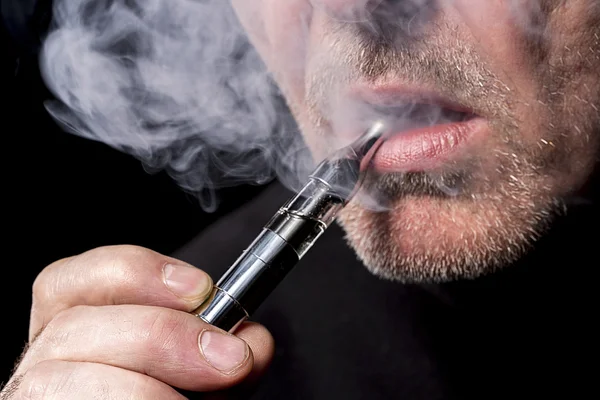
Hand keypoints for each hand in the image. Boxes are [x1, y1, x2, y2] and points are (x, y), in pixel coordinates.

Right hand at [1, 245, 274, 398]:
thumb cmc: (175, 393)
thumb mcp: (205, 371)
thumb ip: (223, 348)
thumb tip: (250, 342)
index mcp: (78, 330)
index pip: (70, 280)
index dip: (136, 272)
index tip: (200, 289)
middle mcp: (46, 361)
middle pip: (72, 327)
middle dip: (162, 336)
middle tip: (227, 361)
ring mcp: (37, 397)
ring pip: (61, 379)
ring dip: (142, 389)